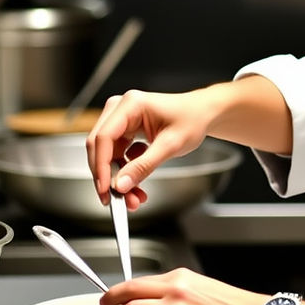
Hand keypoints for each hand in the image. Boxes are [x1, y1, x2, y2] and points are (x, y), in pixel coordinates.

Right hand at [86, 89, 212, 206]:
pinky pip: (116, 155)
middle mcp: (122, 109)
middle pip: (100, 146)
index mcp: (131, 105)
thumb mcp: (170, 145)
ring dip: (117, 178)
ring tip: (133, 197)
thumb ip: (143, 166)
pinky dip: (124, 172)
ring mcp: (123, 119)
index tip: (105, 189)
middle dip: (107, 176)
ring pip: (107, 154)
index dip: (101, 166)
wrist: (203, 114)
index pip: (104, 137)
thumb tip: (120, 184)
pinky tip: (138, 183)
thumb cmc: (192, 119)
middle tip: (116, 200)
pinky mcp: (126, 130)